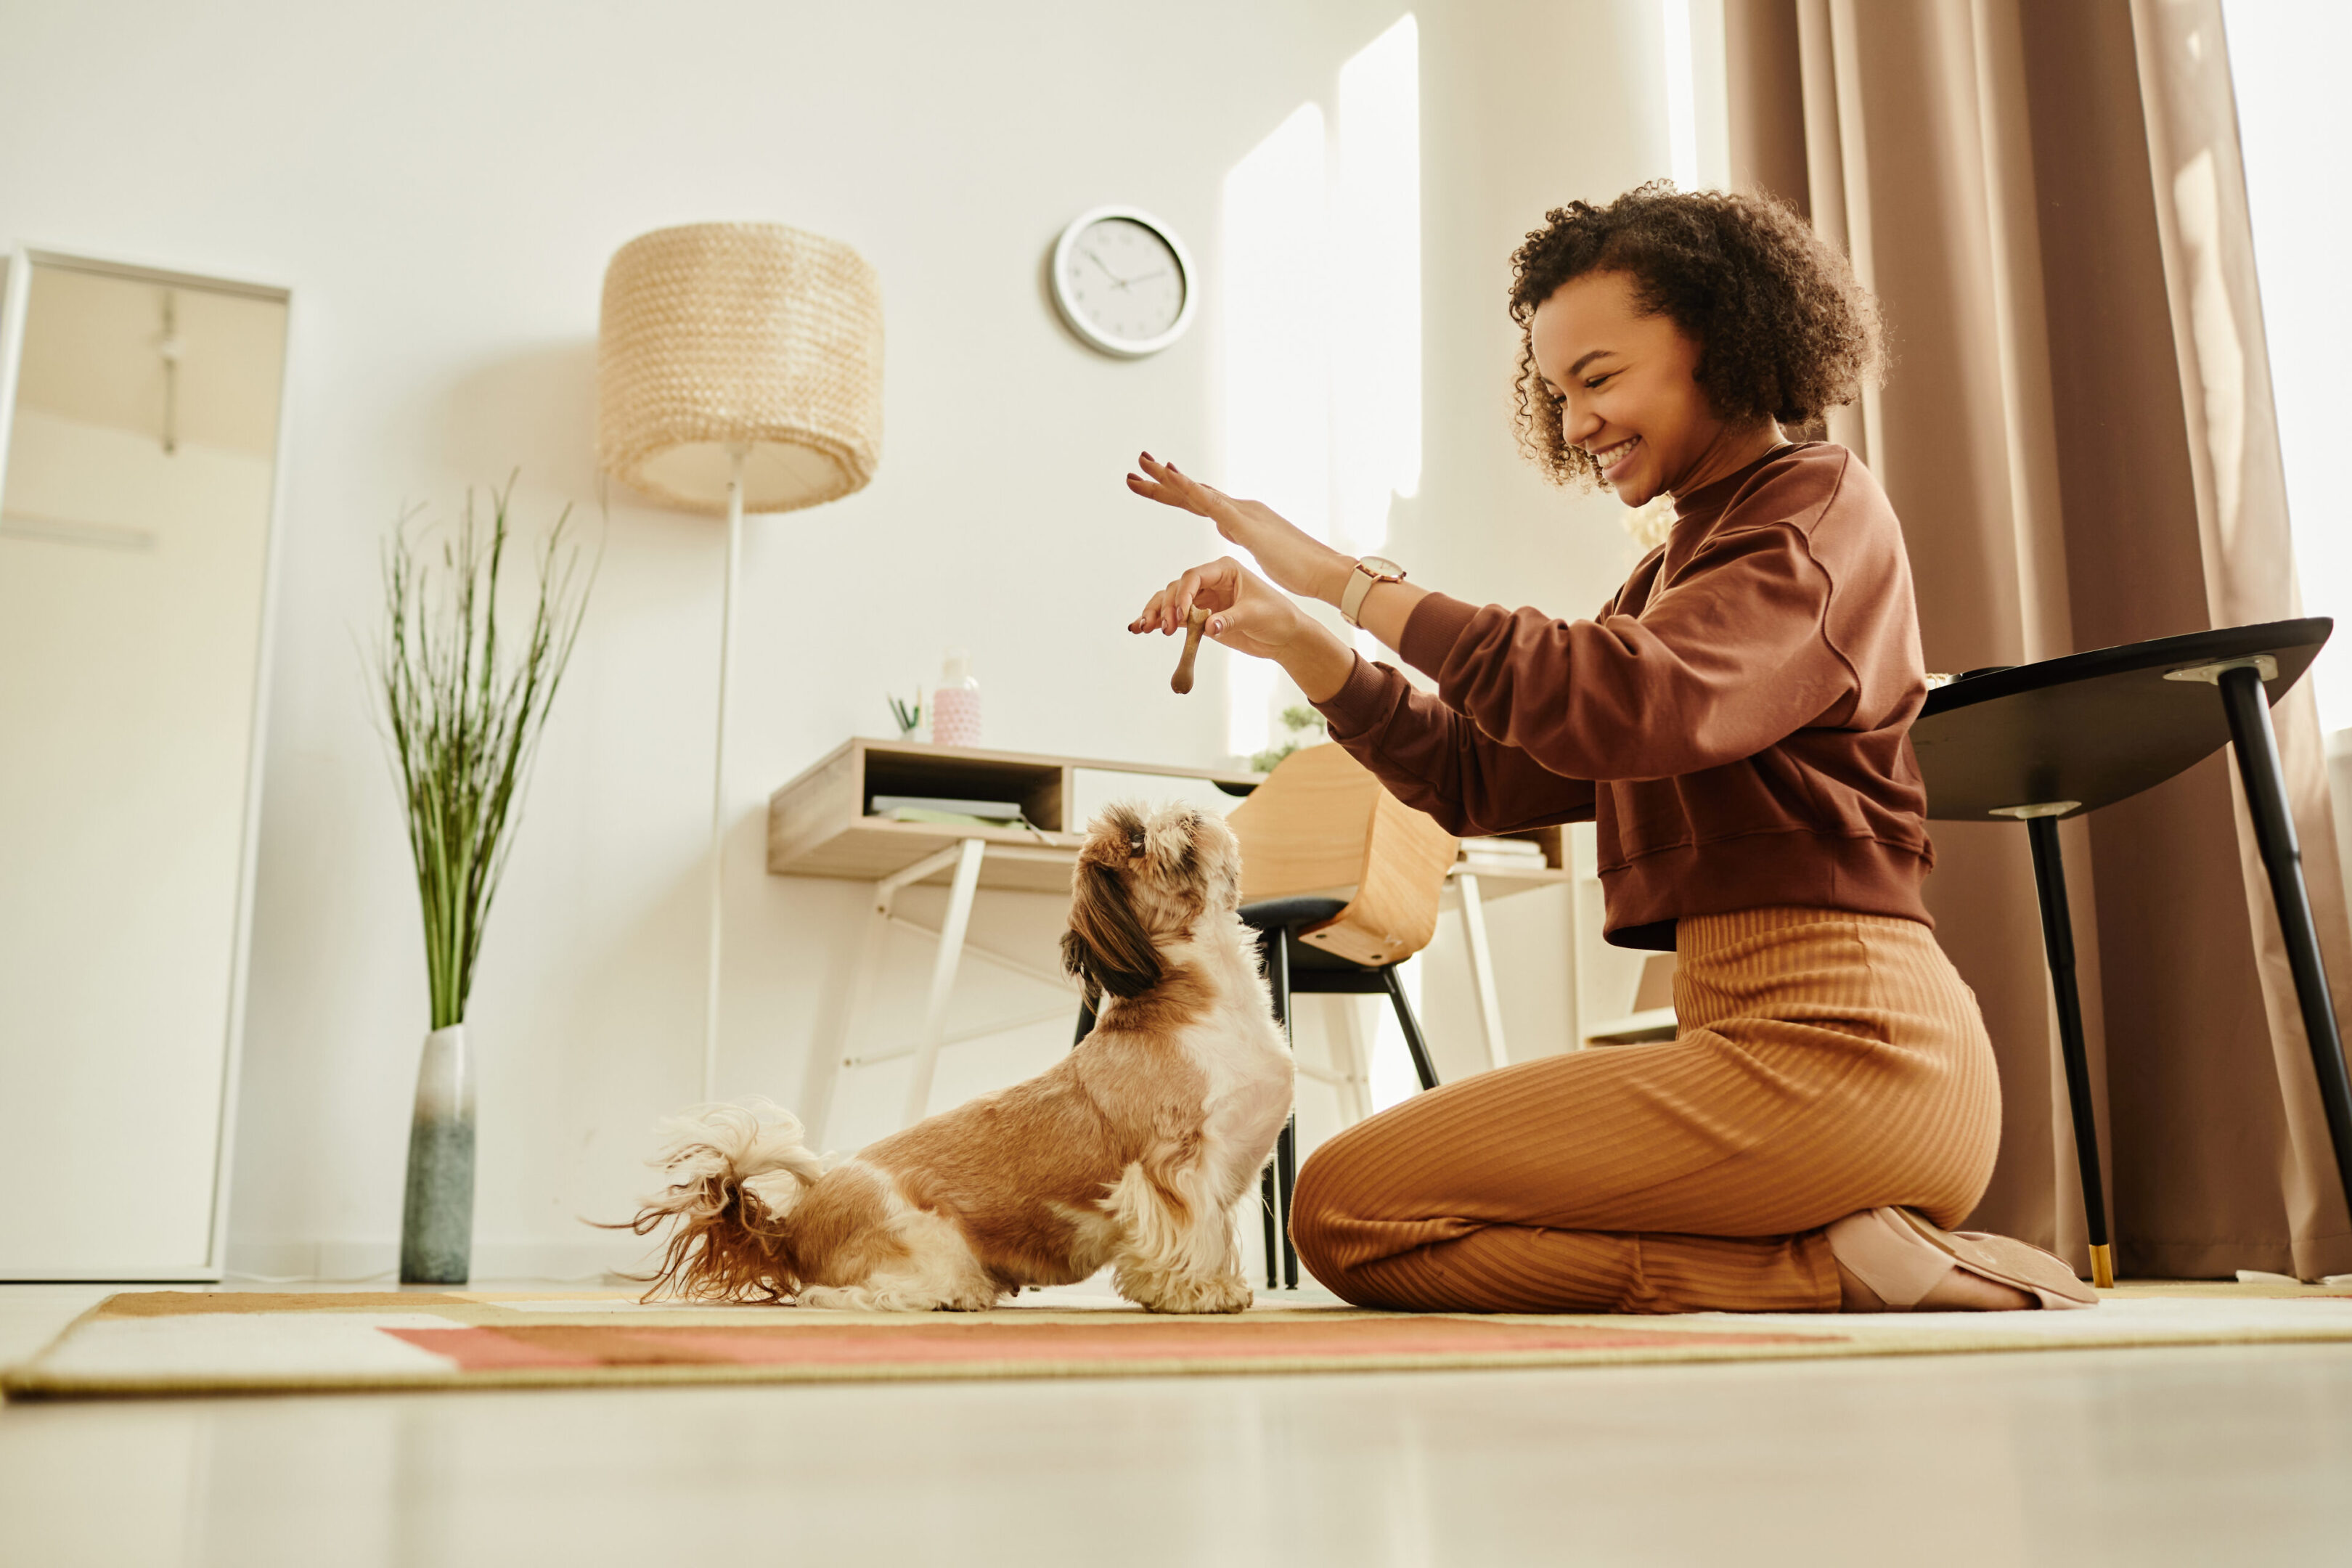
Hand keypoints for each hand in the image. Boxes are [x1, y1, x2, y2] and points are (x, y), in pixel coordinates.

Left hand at [1126, 453, 1351, 604]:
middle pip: (1193, 492)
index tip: (1152, 483)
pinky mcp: (1245, 523)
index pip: (1200, 503)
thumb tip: (1228, 527)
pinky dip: (1189, 488)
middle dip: (1163, 479)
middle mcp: (1239, 508)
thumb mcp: (1260, 552)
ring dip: (1168, 478)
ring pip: (1197, 492)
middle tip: (1138, 462)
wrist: (1323, 571)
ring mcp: (1242, 513)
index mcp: (1240, 519)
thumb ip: (1243, 536)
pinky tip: (1170, 476)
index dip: (1175, 493)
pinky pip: (1211, 503)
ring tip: (1143, 463)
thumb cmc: (1298, 569)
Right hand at [1129, 557, 1310, 662]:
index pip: (1195, 576)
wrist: (1285, 637)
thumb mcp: (1256, 615)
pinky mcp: (1199, 618)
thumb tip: (1208, 628)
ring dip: (1156, 613)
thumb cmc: (1277, 617)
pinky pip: (1174, 618)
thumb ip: (1230, 620)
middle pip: (1177, 588)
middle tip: (1165, 628)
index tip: (1180, 615)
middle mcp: (1210, 580)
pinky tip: (1141, 628)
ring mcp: (1203, 599)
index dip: (1183, 594)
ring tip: (1143, 628)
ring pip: (1170, 601)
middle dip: (1167, 607)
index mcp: (1225, 569)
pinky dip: (1158, 622)